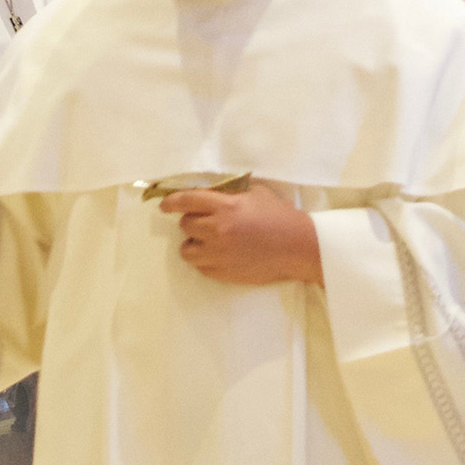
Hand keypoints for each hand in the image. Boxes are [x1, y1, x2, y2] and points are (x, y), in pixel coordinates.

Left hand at [161, 180, 320, 286]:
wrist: (299, 247)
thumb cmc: (280, 216)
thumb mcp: (256, 192)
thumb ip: (231, 192)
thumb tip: (209, 191)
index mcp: (226, 207)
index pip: (187, 201)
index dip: (171, 201)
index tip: (164, 205)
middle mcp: (217, 231)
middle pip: (185, 225)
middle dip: (191, 221)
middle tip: (204, 221)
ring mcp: (219, 255)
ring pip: (187, 250)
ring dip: (194, 242)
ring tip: (207, 241)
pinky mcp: (223, 273)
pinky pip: (200, 267)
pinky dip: (204, 259)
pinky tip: (218, 254)